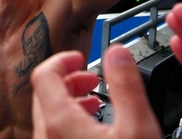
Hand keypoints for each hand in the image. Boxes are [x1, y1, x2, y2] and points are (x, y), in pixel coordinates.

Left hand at [31, 47, 161, 138]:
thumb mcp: (137, 127)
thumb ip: (127, 86)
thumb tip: (118, 52)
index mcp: (60, 122)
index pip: (43, 74)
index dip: (63, 60)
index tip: (81, 58)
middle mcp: (46, 137)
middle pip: (44, 92)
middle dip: (69, 79)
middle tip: (92, 77)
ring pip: (47, 114)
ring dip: (69, 100)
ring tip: (94, 99)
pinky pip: (52, 132)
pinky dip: (68, 120)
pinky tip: (92, 124)